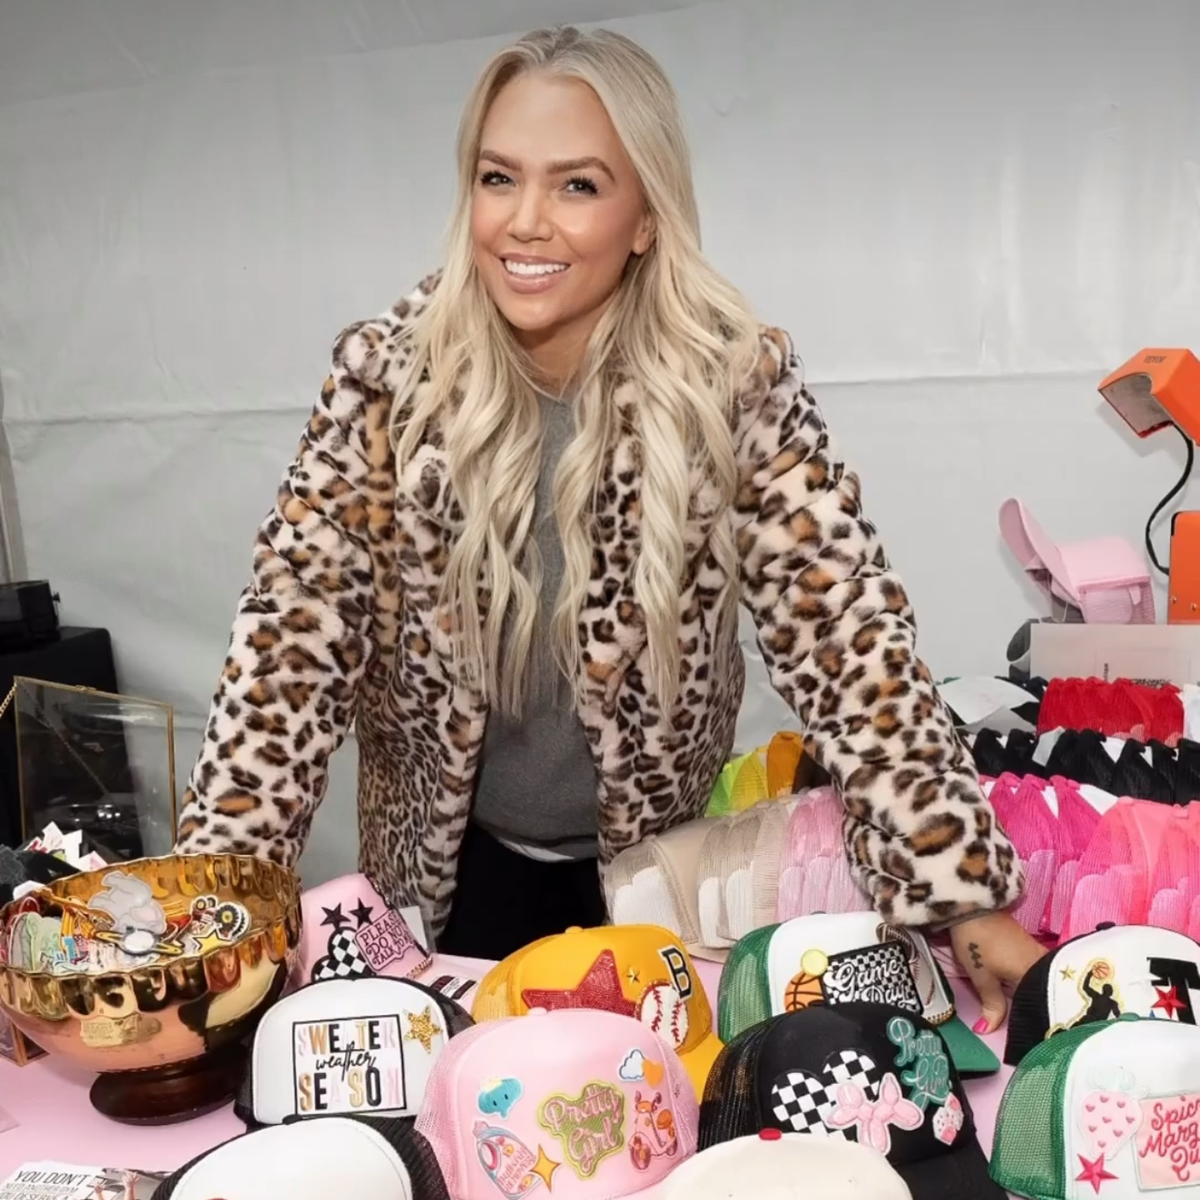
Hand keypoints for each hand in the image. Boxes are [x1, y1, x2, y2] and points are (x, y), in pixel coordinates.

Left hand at [950, 910, 1046, 1032]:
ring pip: (1041, 981)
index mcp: (1037, 975)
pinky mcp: (1030, 946)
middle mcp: (1045, 964)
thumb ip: (992, 1005)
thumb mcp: (982, 977)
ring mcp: (1039, 954)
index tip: (1039, 1037)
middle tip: (1035, 1028)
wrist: (972, 905)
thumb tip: (988, 1032)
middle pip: (1045, 992)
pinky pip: (1037, 971)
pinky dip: (1031, 982)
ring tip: (1031, 1014)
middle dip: (1039, 1008)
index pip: (1045, 1006)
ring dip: (1035, 994)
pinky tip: (1026, 991)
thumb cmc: (977, 943)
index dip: (1039, 1021)